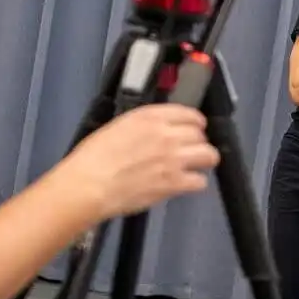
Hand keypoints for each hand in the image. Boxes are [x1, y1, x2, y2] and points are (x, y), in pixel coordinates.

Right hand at [61, 104, 219, 218]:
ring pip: (208, 155)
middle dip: (197, 142)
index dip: (195, 123)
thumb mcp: (118, 126)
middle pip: (200, 135)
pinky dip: (195, 183)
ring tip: (196, 166)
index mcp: (151, 117)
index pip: (190, 114)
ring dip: (204, 160)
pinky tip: (186, 184)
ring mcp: (174, 159)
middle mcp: (167, 135)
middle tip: (190, 150)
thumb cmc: (94, 156)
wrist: (90, 184)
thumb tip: (155, 132)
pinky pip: (200, 181)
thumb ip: (144, 126)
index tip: (194, 128)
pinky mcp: (175, 184)